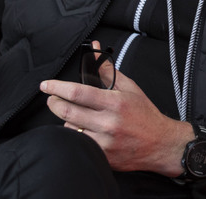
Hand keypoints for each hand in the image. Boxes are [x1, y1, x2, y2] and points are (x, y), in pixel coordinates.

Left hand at [40, 72, 193, 176]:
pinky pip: (78, 143)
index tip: (46, 85)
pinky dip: (75, 134)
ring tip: (73, 113)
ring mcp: (104, 142)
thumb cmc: (144, 113)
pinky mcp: (102, 156)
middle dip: (53, 102)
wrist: (159, 143)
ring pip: (70, 128)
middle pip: (67, 111)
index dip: (58, 87)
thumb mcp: (129, 87)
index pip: (78, 93)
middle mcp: (108, 123)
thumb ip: (108, 70)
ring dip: (66, 119)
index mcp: (114, 102)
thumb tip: (95, 49)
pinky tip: (82, 128)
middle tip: (52, 97)